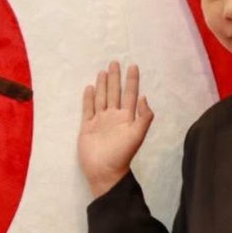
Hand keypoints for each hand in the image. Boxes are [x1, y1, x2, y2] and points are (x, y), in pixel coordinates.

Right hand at [78, 61, 153, 196]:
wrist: (104, 171)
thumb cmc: (121, 154)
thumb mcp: (138, 135)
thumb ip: (144, 117)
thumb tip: (144, 97)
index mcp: (126, 117)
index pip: (130, 94)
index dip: (132, 81)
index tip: (133, 66)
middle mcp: (114, 116)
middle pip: (114, 93)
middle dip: (115, 78)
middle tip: (114, 62)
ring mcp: (100, 121)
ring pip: (101, 98)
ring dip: (102, 85)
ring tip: (103, 71)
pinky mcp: (87, 127)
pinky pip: (88, 109)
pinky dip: (89, 98)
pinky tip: (90, 88)